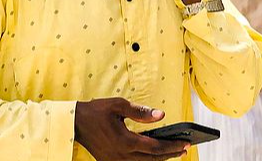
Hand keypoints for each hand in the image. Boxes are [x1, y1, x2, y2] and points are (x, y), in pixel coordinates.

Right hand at [74, 98, 188, 160]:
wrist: (75, 123)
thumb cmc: (96, 112)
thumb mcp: (119, 105)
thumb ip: (141, 111)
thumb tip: (160, 115)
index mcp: (125, 141)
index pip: (155, 147)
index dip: (172, 146)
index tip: (185, 143)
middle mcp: (122, 155)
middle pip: (153, 159)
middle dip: (171, 154)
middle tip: (185, 148)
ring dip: (160, 159)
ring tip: (173, 152)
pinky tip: (153, 156)